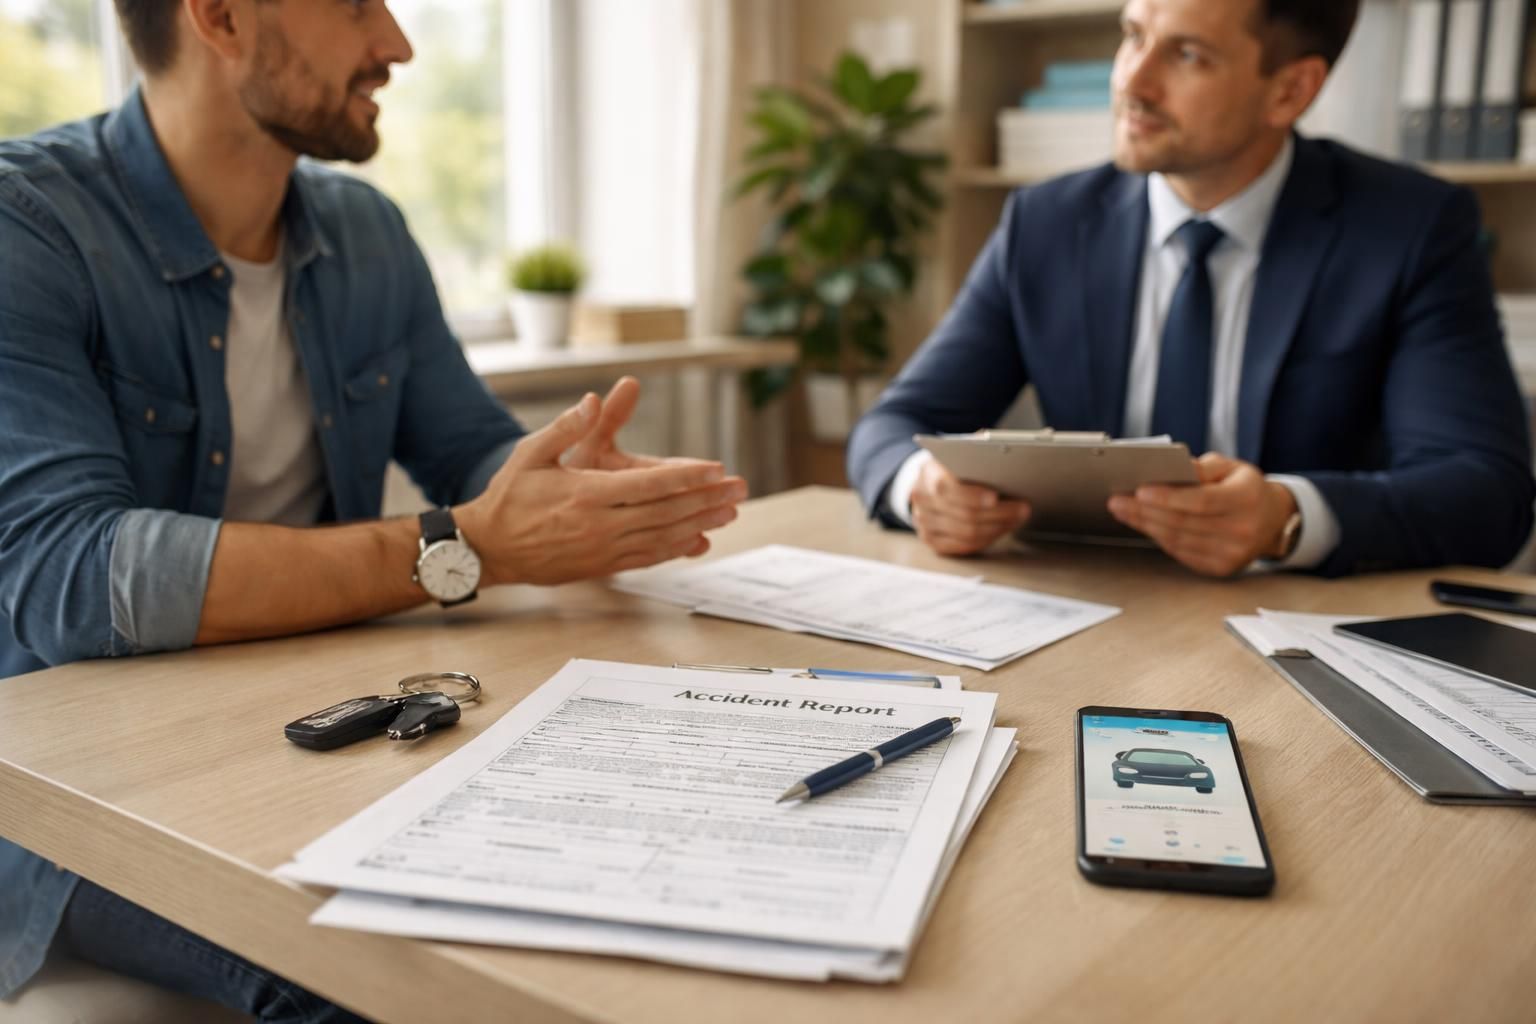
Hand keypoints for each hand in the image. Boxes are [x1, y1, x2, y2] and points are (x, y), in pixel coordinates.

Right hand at [457, 393, 747, 584]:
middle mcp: (599, 525)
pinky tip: (698, 540)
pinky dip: (675, 549)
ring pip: (661, 538)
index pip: (648, 485)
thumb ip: (565, 427)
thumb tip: (592, 399)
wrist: (489, 547)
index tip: (716, 469)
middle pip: (665, 512)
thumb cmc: (510, 495)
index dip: (686, 477)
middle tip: (739, 489)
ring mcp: (602, 550)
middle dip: (706, 500)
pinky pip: (646, 558)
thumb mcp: (531, 453)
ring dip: (699, 525)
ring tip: (729, 513)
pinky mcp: (601, 567)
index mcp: (585, 493)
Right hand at [910, 457, 1030, 556]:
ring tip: (1017, 519)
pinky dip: (986, 540)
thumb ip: (976, 454)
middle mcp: (922, 500)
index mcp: (928, 473)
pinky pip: (963, 546)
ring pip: (967, 533)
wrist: (927, 483)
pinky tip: (1001, 529)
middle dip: (998, 513)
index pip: (947, 488)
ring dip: (997, 528)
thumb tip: (1005, 457)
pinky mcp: (931, 540)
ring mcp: (924, 522)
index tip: (996, 497)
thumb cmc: (952, 466)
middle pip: (964, 514)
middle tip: (1022, 509)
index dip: (973, 495)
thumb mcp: (960, 453)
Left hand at [1106, 453, 1297, 576]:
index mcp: (1246, 499)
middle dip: (1144, 511)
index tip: (1139, 490)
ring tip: (1123, 510)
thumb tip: (1172, 468)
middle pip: (1182, 523)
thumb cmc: (1245, 489)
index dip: (1168, 497)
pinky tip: (1143, 524)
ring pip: (1177, 540)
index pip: (1201, 501)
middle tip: (1117, 500)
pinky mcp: (1221, 568)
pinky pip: (1180, 553)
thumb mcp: (1232, 467)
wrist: (1272, 521)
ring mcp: (1232, 554)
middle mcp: (1242, 530)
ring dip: (1145, 525)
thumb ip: (1203, 467)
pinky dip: (1158, 537)